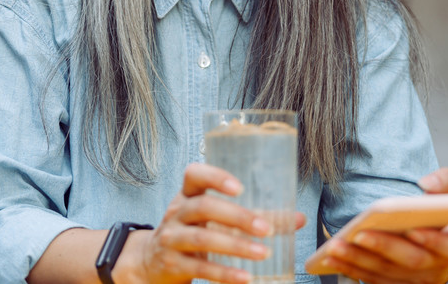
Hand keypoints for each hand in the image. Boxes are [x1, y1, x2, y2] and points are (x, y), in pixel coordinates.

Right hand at [113, 163, 305, 283]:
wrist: (150, 262)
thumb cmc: (191, 232)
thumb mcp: (212, 219)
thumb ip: (254, 216)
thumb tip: (298, 219)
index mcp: (187, 195)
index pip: (194, 175)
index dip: (215, 177)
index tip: (240, 187)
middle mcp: (177, 213)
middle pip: (204, 207)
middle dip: (237, 217)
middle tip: (266, 228)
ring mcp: (171, 239)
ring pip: (201, 238)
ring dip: (235, 246)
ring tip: (263, 253)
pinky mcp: (172, 264)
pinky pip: (199, 268)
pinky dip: (223, 274)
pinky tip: (245, 277)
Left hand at [317, 168, 447, 283]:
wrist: (431, 242)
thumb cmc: (437, 216)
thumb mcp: (446, 196)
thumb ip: (443, 183)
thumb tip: (427, 183)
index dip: (434, 241)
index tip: (413, 230)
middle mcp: (436, 268)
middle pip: (410, 260)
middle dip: (384, 247)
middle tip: (360, 234)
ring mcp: (415, 280)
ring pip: (386, 272)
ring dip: (358, 260)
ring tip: (335, 245)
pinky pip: (372, 279)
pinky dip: (351, 268)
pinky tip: (331, 257)